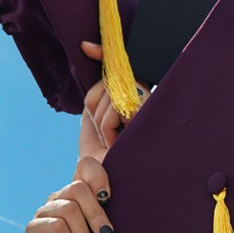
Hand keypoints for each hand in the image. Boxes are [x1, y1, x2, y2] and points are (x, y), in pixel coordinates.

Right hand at [26, 157, 114, 232]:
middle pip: (79, 188)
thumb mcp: (108, 224)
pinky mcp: (33, 227)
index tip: (108, 198)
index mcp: (79, 192)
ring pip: (70, 208)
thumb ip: (107, 203)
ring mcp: (45, 211)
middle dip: (97, 214)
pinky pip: (57, 225)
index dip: (98, 176)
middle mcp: (60, 197)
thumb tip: (111, 190)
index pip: (85, 166)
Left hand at [77, 41, 149, 163]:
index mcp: (132, 94)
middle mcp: (143, 94)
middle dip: (95, 112)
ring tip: (113, 143)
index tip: (86, 47)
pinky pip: (113, 110)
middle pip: (104, 85)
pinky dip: (108, 131)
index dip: (102, 53)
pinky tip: (119, 145)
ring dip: (101, 127)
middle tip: (106, 135)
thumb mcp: (94, 119)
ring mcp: (147, 103)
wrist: (113, 186)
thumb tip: (86, 45)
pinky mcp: (147, 112)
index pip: (115, 64)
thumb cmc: (107, 158)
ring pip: (106, 98)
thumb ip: (93, 90)